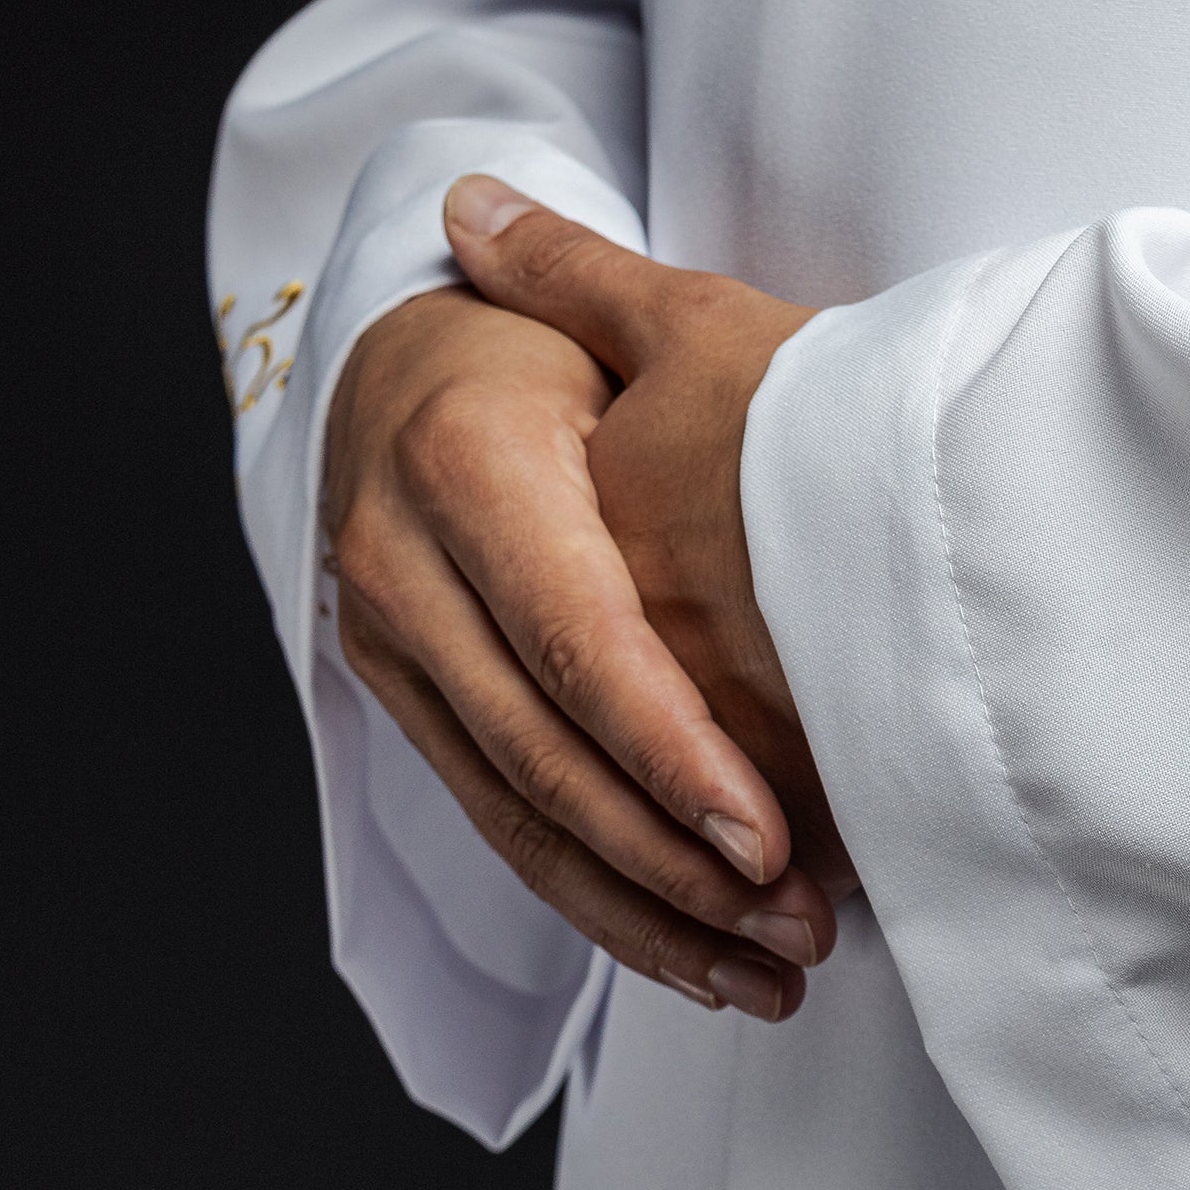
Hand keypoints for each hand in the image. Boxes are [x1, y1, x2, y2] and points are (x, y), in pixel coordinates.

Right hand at [444, 179, 853, 903]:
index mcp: (458, 467)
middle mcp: (400, 572)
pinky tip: (702, 964)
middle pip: (545, 756)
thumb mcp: (582, 316)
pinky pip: (508, 833)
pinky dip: (607, 909)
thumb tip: (488, 212)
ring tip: (772, 977)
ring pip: (523, 819)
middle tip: (799, 930)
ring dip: (651, 916)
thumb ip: (583, 289)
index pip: (572, 638)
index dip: (667, 749)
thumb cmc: (531, 350)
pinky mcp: (412, 713)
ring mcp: (391, 654)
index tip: (763, 836)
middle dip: (677, 863)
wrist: (391, 385)